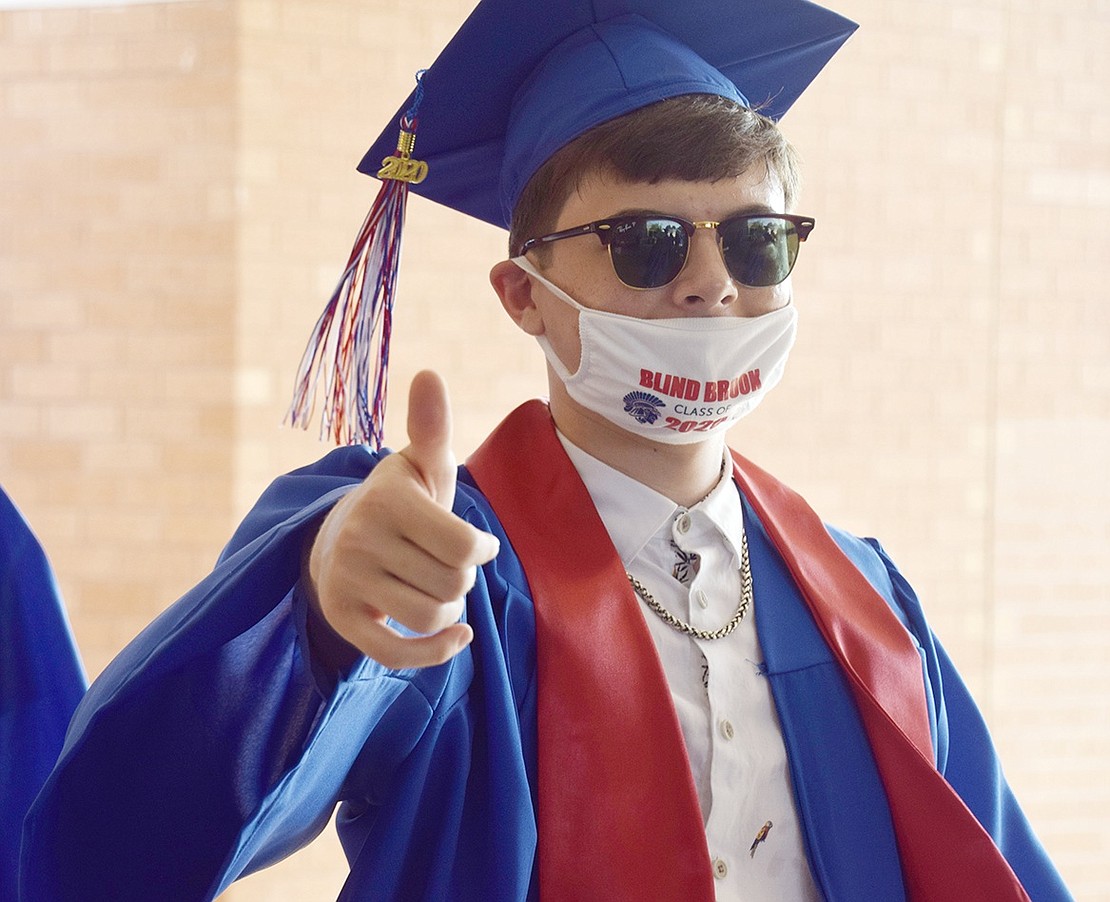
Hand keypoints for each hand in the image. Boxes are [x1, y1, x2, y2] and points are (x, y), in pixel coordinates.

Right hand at [307, 370, 499, 668]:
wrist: (338, 538)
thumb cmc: (399, 502)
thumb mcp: (420, 465)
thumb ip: (431, 428)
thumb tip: (429, 373)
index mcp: (387, 499)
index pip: (464, 547)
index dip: (481, 550)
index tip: (477, 544)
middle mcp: (359, 538)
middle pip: (453, 585)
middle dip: (462, 580)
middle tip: (444, 565)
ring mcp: (345, 580)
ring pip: (429, 617)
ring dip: (448, 611)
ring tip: (438, 591)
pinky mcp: (340, 618)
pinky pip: (397, 654)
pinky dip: (435, 653)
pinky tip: (456, 637)